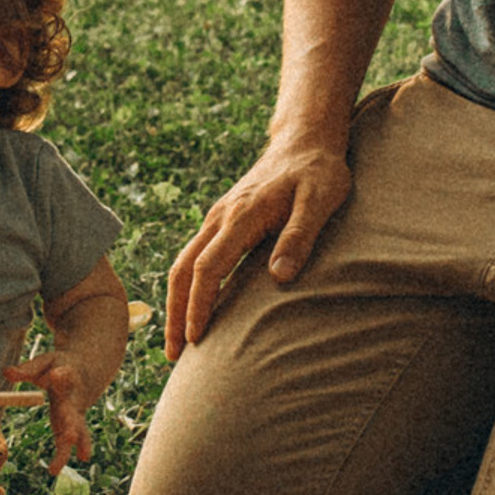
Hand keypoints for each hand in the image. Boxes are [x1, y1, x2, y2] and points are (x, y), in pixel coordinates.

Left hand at [2, 352, 92, 472]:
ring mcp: (76, 413)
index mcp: (67, 376)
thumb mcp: (44, 363)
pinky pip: (78, 438)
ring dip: (77, 442)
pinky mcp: (75, 424)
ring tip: (81, 456)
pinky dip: (79, 448)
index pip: (65, 376)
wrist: (86, 371)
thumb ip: (26, 369)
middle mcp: (74, 398)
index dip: (61, 377)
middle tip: (70, 434)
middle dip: (71, 424)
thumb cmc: (58, 366)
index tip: (57, 375)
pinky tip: (75, 460)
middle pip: (72, 412)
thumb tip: (6, 373)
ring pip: (78, 430)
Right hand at [165, 137, 351, 356]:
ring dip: (176, 303)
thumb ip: (300, 236)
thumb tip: (280, 277)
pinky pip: (195, 257)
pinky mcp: (223, 221)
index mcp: (241, 215)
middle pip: (182, 269)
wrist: (305, 140)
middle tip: (174, 355)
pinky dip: (186, 287)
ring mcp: (218, 218)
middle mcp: (221, 217)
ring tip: (177, 343)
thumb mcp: (320, 200)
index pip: (208, 266)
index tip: (196, 339)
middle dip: (175, 313)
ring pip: (183, 263)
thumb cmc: (319, 172)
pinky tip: (192, 310)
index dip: (199, 304)